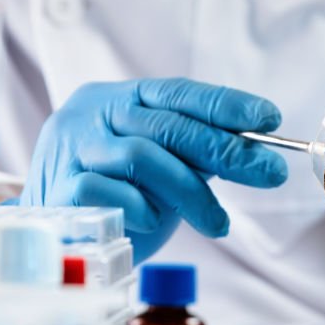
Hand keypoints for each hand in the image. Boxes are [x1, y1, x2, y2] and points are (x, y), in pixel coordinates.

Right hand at [20, 78, 286, 261]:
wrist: (55, 233)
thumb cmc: (118, 195)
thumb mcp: (163, 164)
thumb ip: (197, 152)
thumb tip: (258, 152)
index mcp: (120, 98)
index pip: (178, 91)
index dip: (225, 103)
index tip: (269, 118)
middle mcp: (93, 114)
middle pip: (168, 125)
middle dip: (226, 149)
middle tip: (269, 173)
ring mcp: (72, 150)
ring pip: (143, 157)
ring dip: (191, 192)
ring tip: (218, 223)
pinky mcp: (60, 191)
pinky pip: (112, 194)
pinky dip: (143, 209)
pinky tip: (154, 223)